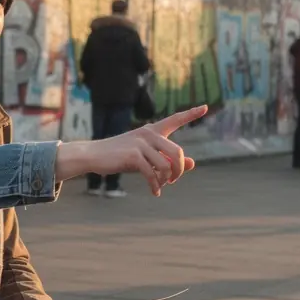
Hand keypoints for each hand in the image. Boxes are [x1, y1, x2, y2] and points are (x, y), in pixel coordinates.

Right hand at [54, 105, 207, 195]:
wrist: (94, 156)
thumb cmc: (122, 157)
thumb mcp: (147, 157)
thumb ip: (168, 159)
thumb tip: (193, 163)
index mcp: (152, 130)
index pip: (175, 120)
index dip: (191, 114)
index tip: (206, 107)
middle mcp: (148, 133)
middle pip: (177, 152)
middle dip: (179, 170)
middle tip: (173, 180)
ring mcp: (140, 143)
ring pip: (166, 165)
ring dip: (166, 180)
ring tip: (161, 185)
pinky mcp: (133, 155)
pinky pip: (152, 173)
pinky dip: (156, 185)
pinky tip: (155, 192)